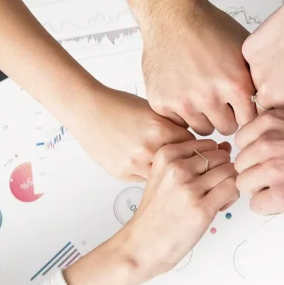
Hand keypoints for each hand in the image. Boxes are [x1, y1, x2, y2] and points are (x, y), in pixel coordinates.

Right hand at [64, 139, 238, 284]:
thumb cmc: (156, 214)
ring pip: (230, 171)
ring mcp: (189, 188)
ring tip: (216, 198)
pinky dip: (232, 197)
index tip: (205, 175)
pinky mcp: (202, 208)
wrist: (142, 245)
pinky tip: (218, 206)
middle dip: (223, 171)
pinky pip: (233, 188)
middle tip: (213, 189)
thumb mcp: (165, 176)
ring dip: (229, 184)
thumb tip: (225, 147)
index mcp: (165, 155)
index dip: (214, 159)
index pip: (209, 144)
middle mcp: (177, 168)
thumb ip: (193, 160)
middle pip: (221, 156)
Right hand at [68, 87, 193, 180]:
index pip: (193, 146)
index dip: (194, 147)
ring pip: (163, 176)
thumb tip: (190, 141)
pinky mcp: (122, 173)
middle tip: (183, 160)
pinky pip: (145, 179)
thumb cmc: (118, 105)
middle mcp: (148, 148)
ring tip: (163, 164)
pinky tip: (143, 163)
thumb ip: (172, 126)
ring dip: (165, 172)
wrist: (88, 110)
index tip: (195, 149)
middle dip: (182, 162)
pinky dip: (147, 173)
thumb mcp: (153, 109)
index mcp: (160, 128)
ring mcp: (135, 163)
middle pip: (180, 164)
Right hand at [142, 0, 256, 134]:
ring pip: (202, 128)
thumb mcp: (244, 50)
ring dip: (204, 116)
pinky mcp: (162, 102)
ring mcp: (184, 102)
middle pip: (227, 128)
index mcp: (235, 84)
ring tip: (201, 92)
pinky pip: (179, 122)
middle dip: (226, 116)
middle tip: (219, 98)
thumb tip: (269, 101)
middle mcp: (210, 96)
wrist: (172, 15)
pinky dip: (181, 111)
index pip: (250, 121)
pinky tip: (183, 90)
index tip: (240, 105)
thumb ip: (256, 79)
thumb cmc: (208, 27)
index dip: (245, 112)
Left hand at [234, 110, 283, 214]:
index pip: (241, 142)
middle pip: (241, 166)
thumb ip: (276, 135)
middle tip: (283, 178)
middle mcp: (267, 142)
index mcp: (271, 121)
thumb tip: (259, 151)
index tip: (270, 160)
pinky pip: (257, 206)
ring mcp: (272, 169)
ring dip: (263, 190)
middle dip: (258, 174)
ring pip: (245, 186)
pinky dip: (271, 206)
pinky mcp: (282, 194)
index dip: (256, 155)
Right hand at [242, 0, 283, 114]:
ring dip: (264, 76)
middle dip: (270, 96)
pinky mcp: (247, 53)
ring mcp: (253, 72)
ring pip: (252, 82)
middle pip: (259, 104)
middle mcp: (266, 93)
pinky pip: (249, 62)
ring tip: (283, 59)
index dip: (279, 111)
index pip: (272, 120)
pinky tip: (276, 47)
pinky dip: (260, 57)